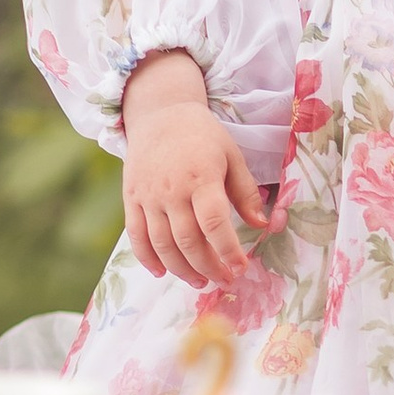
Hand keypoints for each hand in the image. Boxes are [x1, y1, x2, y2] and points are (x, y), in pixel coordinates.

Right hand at [121, 51, 264, 281]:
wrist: (160, 113)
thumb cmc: (202, 136)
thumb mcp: (232, 156)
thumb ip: (245, 192)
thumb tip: (262, 224)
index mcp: (201, 177)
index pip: (214, 223)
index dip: (227, 250)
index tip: (240, 268)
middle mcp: (171, 190)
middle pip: (188, 240)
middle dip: (207, 267)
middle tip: (222, 279)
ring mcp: (148, 196)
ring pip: (162, 244)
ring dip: (181, 269)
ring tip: (198, 281)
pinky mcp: (131, 198)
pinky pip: (136, 235)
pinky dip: (147, 258)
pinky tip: (162, 272)